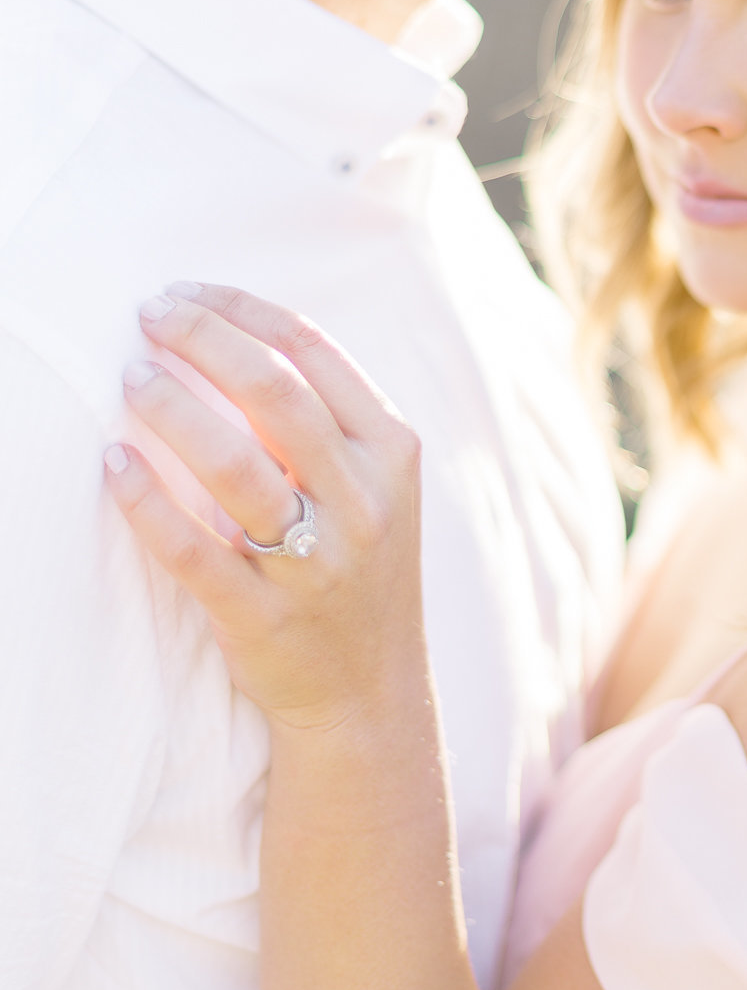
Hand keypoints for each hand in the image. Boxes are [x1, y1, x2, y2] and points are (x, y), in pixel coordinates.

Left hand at [106, 285, 429, 730]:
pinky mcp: (263, 617)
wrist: (369, 697)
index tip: (185, 293)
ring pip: (235, 467)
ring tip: (131, 377)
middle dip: (204, 340)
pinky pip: (194, 549)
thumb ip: (324, 422)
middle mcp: (362, 502)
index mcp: (391, 453)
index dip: (241, 311)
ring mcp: (315, 563)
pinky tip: (113, 465)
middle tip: (148, 317)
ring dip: (174, 410)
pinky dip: (147, 501)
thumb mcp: (373, 488)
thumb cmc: (356, 571)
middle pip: (275, 395)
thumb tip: (231, 338)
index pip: (313, 353)